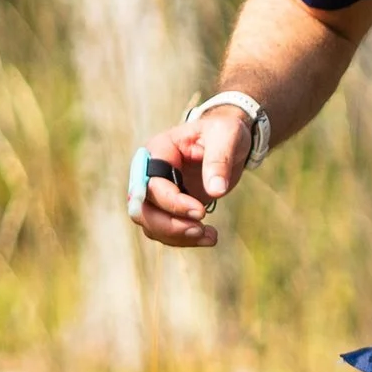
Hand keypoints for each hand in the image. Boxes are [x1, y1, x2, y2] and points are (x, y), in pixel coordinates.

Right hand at [130, 105, 256, 247]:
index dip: (171, 202)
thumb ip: (219, 160)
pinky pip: (166, 230)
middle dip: (169, 225)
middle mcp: (150, 173)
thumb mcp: (227, 136)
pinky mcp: (169, 208)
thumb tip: (216, 191)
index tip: (200, 212)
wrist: (228, 141)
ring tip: (209, 235)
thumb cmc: (224, 132)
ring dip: (177, 237)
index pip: (151, 184)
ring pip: (151, 224)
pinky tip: (210, 237)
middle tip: (200, 229)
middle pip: (143, 209)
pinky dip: (184, 239)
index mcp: (157, 150)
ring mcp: (157, 192)